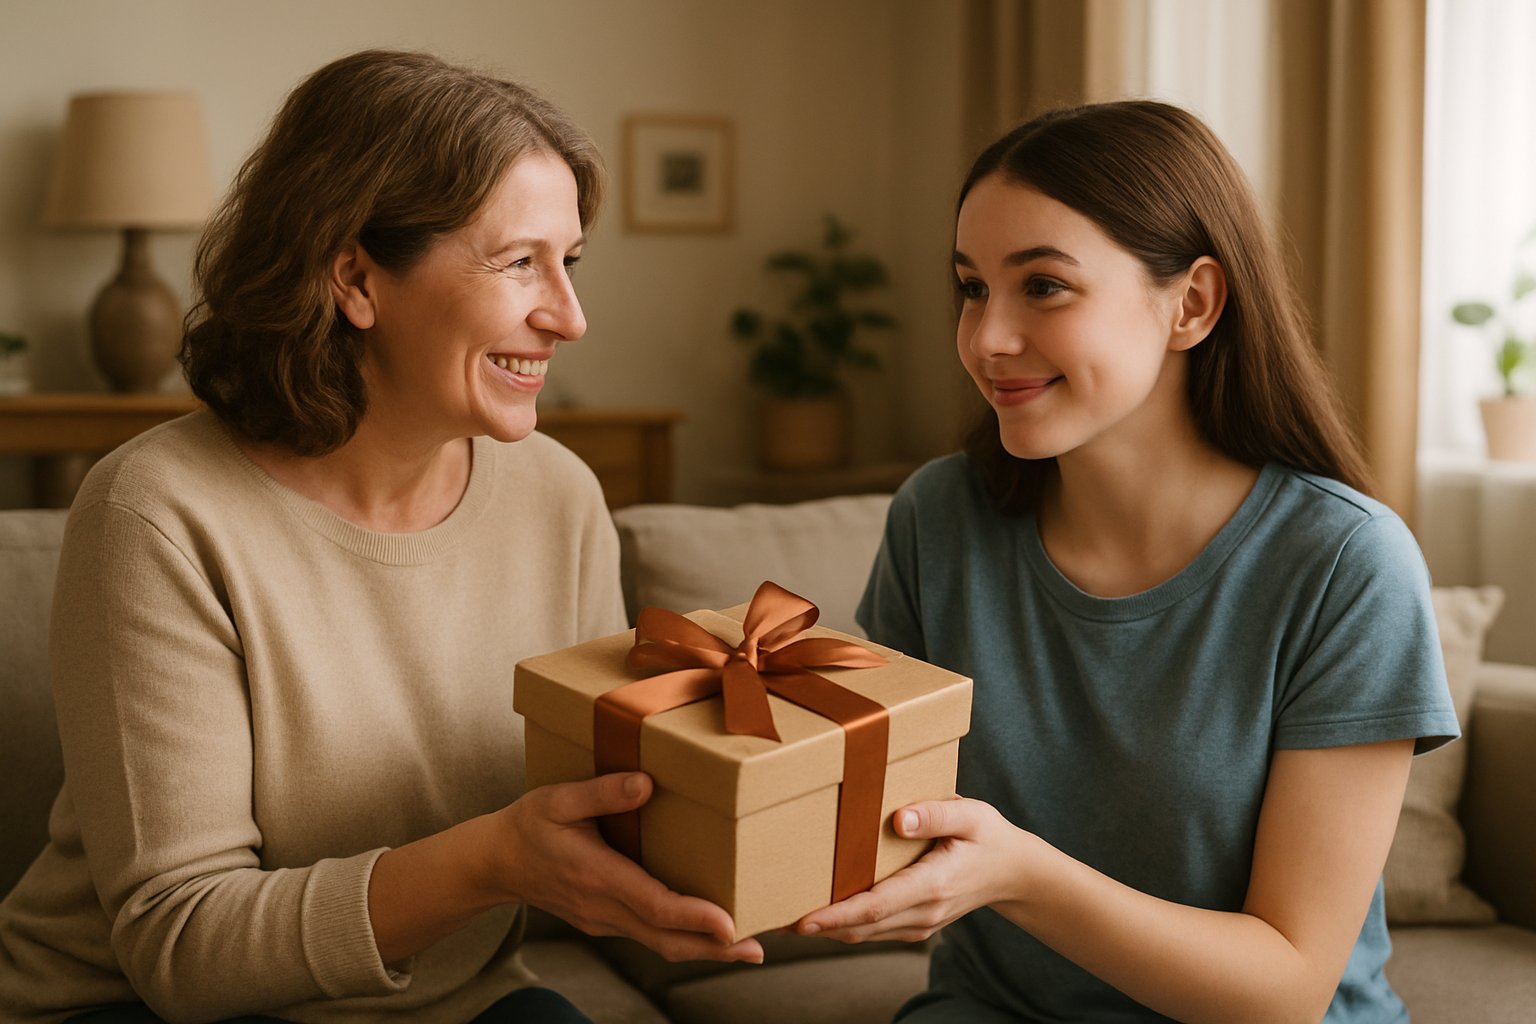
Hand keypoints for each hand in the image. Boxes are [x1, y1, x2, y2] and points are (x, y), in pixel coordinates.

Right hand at [498, 772, 763, 963]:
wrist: (494, 863)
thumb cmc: (528, 826)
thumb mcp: (556, 799)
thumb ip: (601, 792)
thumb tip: (646, 785)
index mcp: (594, 875)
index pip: (653, 904)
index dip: (693, 916)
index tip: (729, 922)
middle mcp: (602, 907)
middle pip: (665, 937)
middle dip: (713, 947)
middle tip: (756, 949)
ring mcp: (603, 920)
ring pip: (660, 942)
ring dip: (703, 948)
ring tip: (745, 947)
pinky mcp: (604, 921)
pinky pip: (649, 936)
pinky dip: (682, 939)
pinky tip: (707, 933)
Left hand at [795, 797, 1025, 943]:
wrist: (1015, 872)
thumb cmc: (989, 837)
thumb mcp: (971, 815)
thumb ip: (936, 814)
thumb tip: (898, 818)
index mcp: (934, 885)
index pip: (876, 906)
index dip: (836, 915)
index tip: (802, 920)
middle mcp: (924, 911)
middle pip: (861, 926)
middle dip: (817, 926)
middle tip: (771, 916)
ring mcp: (919, 923)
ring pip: (864, 933)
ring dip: (826, 928)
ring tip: (783, 915)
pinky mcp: (915, 924)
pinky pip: (873, 929)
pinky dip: (844, 924)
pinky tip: (818, 912)